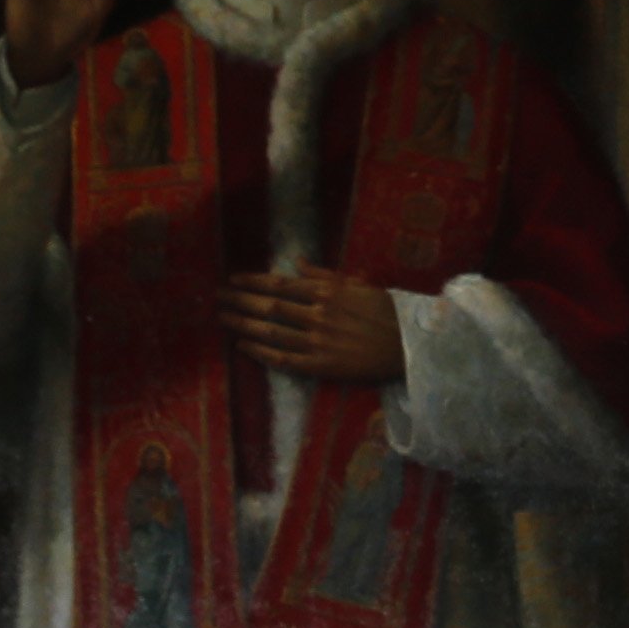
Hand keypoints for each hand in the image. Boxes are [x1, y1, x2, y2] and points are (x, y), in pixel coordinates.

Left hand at [219, 269, 407, 380]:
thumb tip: (298, 262)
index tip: (233, 279)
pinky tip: (243, 345)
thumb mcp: (360, 285)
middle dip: (240, 300)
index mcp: (328, 293)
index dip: (253, 281)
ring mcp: (318, 342)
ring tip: (223, 318)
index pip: (280, 284)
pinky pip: (284, 358)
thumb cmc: (387, 312)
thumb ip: (326, 275)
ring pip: (271, 331)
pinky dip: (260, 351)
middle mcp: (318, 315)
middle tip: (218, 297)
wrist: (411, 346)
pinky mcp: (321, 366)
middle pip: (270, 306)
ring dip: (243, 323)